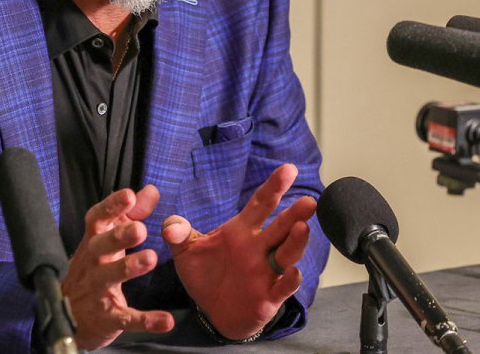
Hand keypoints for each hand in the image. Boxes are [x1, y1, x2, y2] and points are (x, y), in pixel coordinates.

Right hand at [61, 185, 174, 349]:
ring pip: (109, 277)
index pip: (98, 219)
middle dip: (118, 236)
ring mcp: (97, 291)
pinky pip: (126, 318)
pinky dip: (146, 320)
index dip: (111, 206)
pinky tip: (166, 320)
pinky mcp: (106, 318)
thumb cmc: (93, 270)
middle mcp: (92, 263)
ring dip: (129, 267)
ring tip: (150, 258)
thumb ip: (130, 215)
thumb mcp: (108, 240)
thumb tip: (150, 190)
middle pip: (100, 246)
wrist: (68, 318)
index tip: (128, 196)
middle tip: (139, 229)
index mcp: (93, 242)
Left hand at [162, 163, 315, 339]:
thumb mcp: (186, 251)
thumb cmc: (205, 274)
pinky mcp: (268, 297)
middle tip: (309, 201)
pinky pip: (283, 287)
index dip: (274, 187)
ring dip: (296, 242)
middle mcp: (258, 248)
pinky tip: (294, 272)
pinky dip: (290, 280)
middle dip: (295, 214)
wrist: (212, 311)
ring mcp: (266, 272)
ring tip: (303, 227)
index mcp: (241, 231)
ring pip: (287, 253)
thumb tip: (170, 226)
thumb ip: (178, 233)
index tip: (289, 169)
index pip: (261, 204)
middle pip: (280, 227)